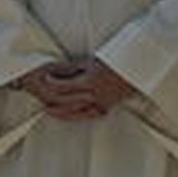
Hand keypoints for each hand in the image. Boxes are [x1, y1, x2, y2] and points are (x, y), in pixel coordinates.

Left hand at [14, 59, 134, 119]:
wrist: (138, 67)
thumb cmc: (116, 60)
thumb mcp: (91, 61)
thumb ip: (71, 68)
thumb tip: (53, 71)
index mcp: (90, 81)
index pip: (63, 87)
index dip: (50, 84)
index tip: (42, 79)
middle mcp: (95, 95)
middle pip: (65, 101)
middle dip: (50, 98)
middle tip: (39, 95)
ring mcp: (101, 103)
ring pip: (74, 112)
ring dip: (58, 111)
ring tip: (48, 109)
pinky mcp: (106, 107)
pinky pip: (87, 115)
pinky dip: (75, 116)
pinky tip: (68, 114)